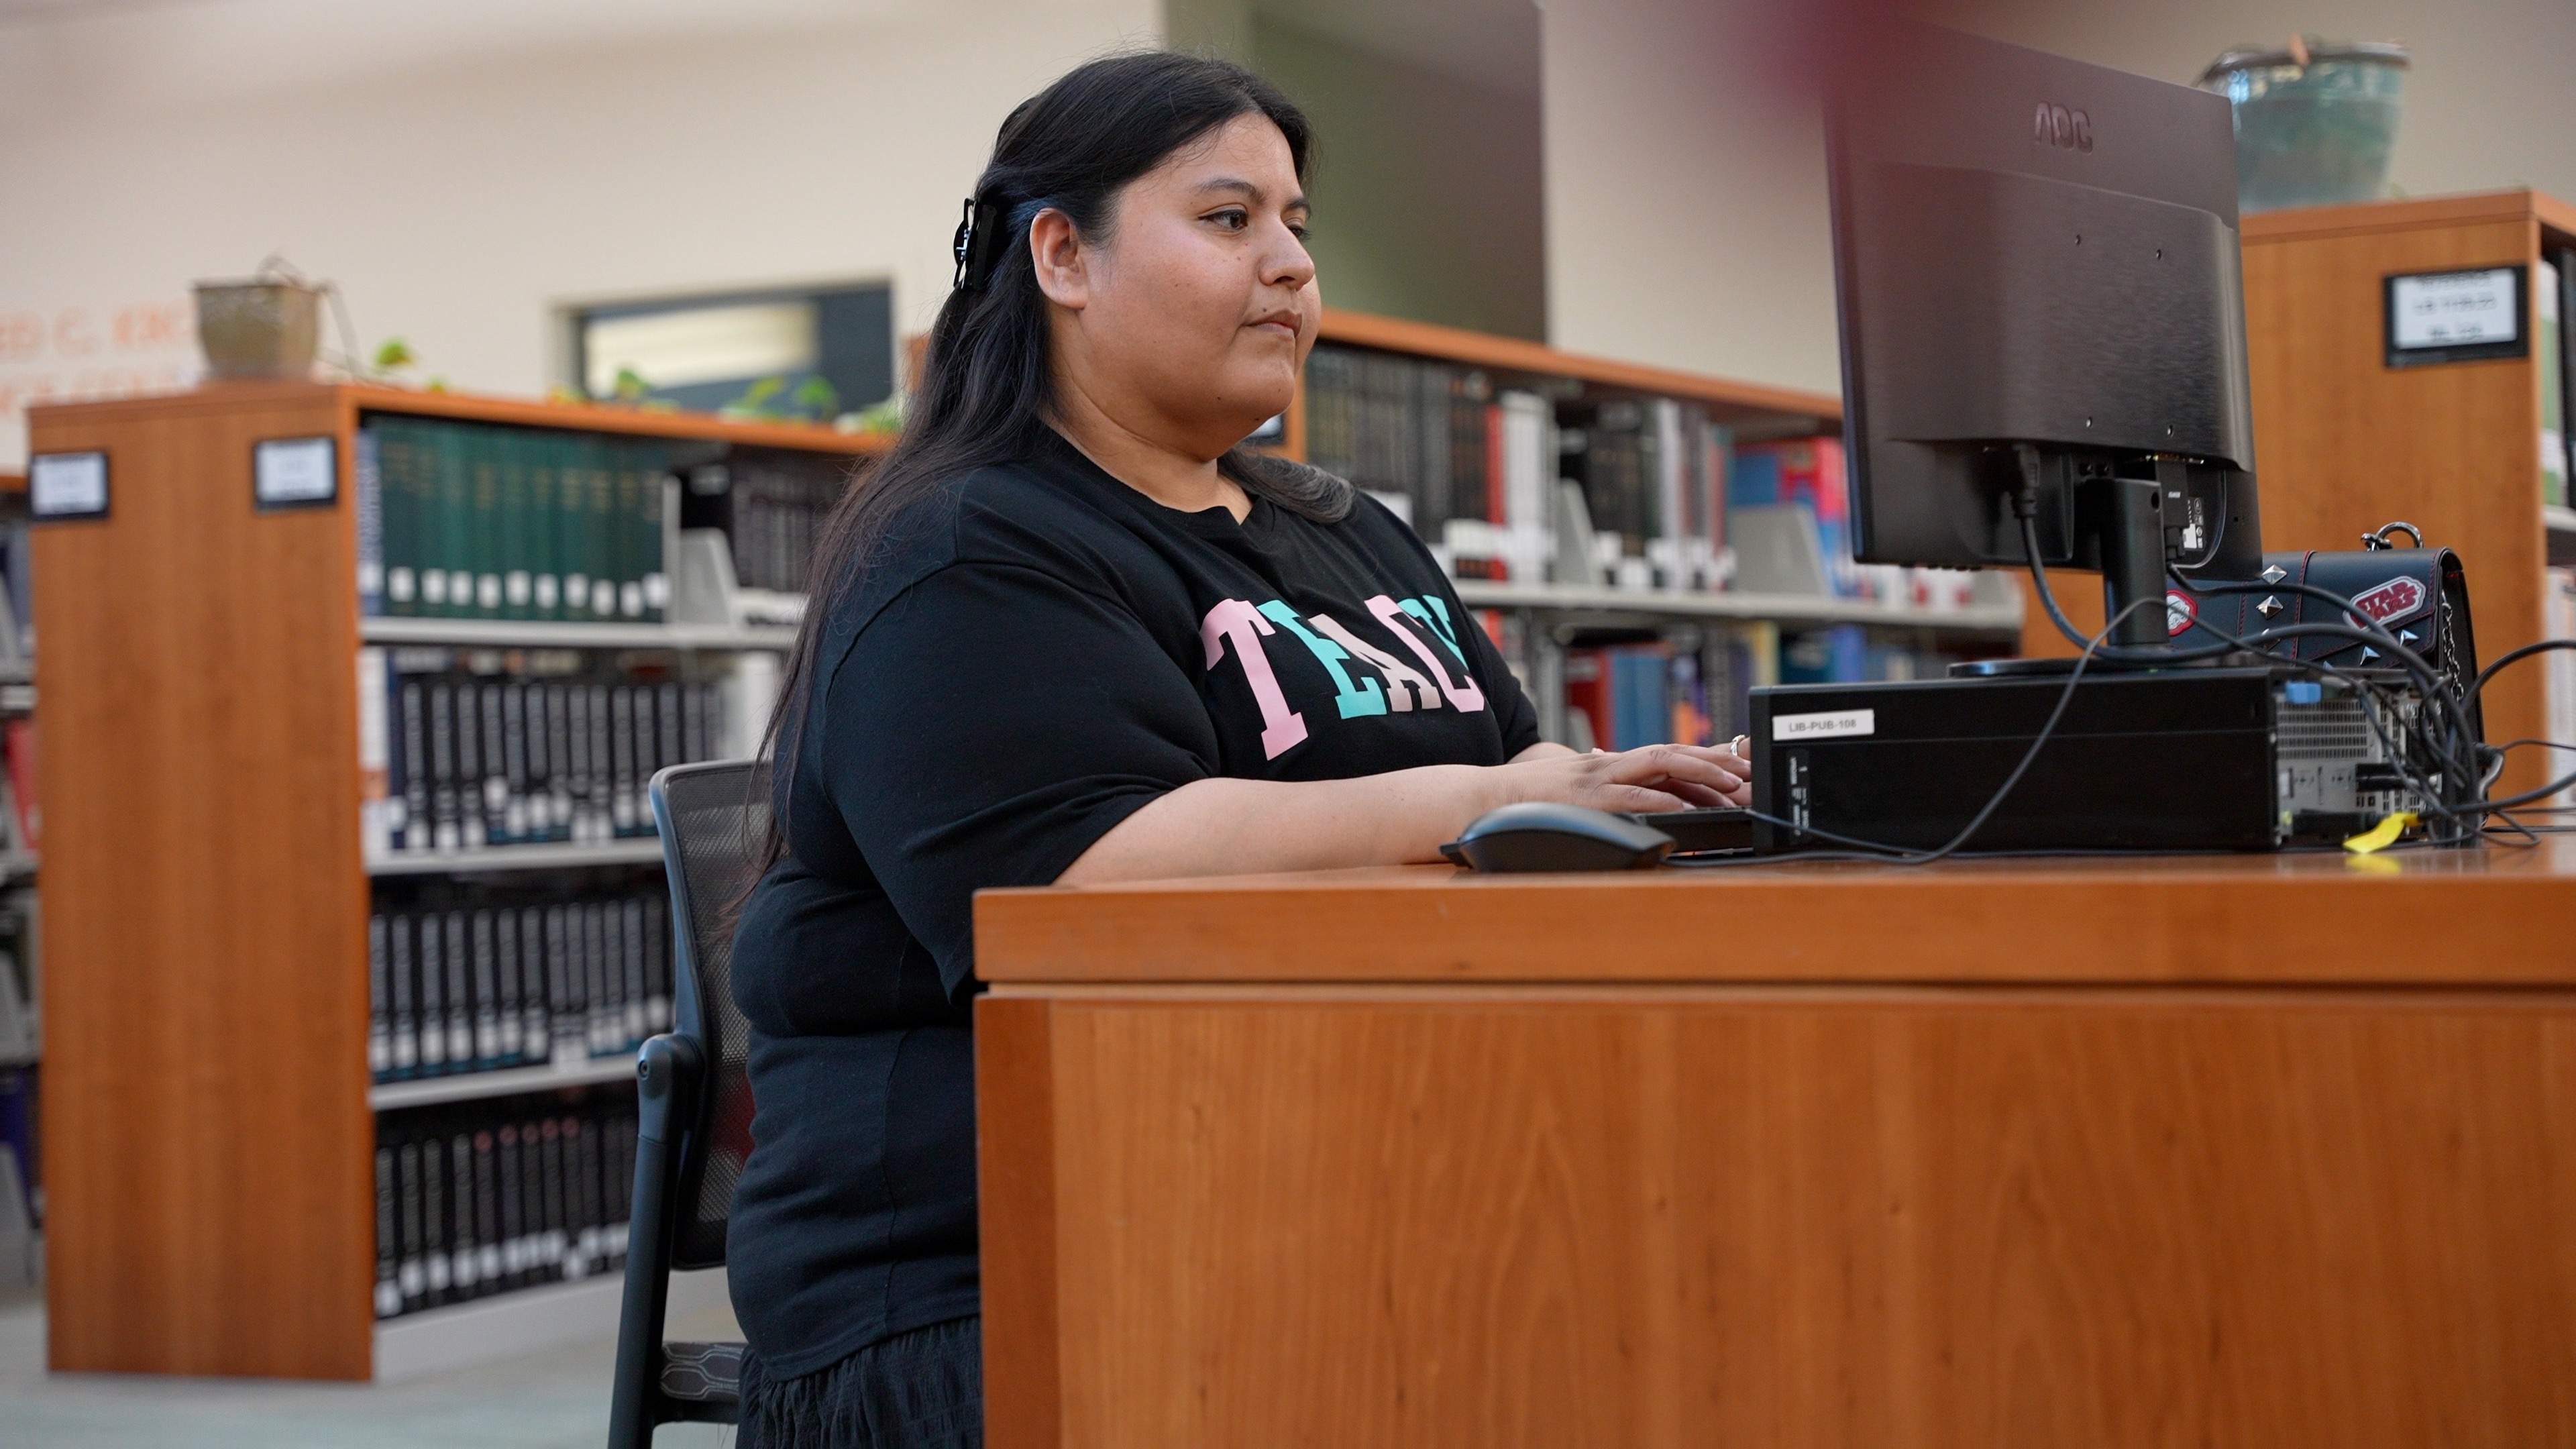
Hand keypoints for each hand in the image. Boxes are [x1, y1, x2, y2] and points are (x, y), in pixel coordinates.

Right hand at [1496, 741, 1751, 813]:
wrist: (1490, 795)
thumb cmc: (1530, 797)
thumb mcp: (1575, 787)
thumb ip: (1603, 785)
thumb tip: (1627, 784)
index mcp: (1612, 764)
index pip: (1668, 755)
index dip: (1705, 760)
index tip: (1737, 770)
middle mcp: (1612, 764)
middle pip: (1674, 753)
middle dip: (1715, 762)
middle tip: (1749, 775)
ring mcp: (1600, 778)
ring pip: (1661, 765)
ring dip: (1700, 773)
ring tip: (1730, 785)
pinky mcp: (1587, 797)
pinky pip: (1629, 795)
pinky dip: (1658, 798)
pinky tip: (1682, 805)